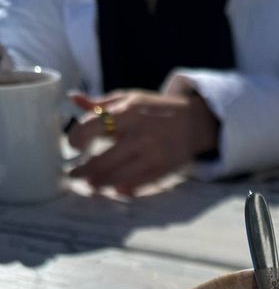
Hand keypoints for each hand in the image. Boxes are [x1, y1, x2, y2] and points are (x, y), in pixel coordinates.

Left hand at [68, 90, 217, 195]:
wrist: (195, 122)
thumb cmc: (157, 110)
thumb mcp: (131, 98)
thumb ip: (102, 103)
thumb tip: (73, 98)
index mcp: (128, 112)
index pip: (93, 126)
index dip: (77, 138)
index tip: (73, 146)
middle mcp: (139, 134)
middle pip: (103, 160)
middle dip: (84, 170)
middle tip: (74, 175)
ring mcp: (152, 155)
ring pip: (118, 176)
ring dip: (100, 184)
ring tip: (90, 184)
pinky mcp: (162, 169)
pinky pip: (138, 184)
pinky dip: (124, 189)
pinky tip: (114, 190)